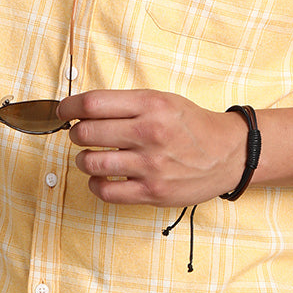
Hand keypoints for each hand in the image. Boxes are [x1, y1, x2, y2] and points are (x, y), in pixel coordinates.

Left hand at [58, 89, 246, 205]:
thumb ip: (126, 104)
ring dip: (83, 160)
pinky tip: (101, 178)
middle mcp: (149, 133)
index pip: (92, 104)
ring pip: (92, 163)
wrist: (229, 153)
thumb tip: (83, 110)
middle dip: (76, 134)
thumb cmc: (192, 125)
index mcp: (150, 105)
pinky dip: (95, 184)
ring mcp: (150, 165)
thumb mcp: (162, 100)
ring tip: (90, 157)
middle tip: (81, 135)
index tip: (63, 111)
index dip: (68, 108)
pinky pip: (106, 192)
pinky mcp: (152, 192)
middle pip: (87, 133)